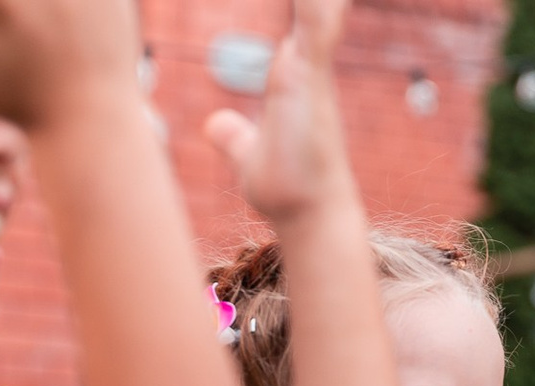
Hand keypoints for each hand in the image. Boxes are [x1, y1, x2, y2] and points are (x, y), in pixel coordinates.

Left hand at [203, 0, 356, 223]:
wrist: (309, 215)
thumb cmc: (286, 189)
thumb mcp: (247, 155)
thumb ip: (235, 136)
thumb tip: (217, 125)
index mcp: (292, 71)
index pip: (296, 12)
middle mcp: (306, 62)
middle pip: (312, 1)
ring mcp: (310, 68)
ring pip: (317, 5)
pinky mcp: (309, 77)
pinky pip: (315, 23)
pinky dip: (317, 6)